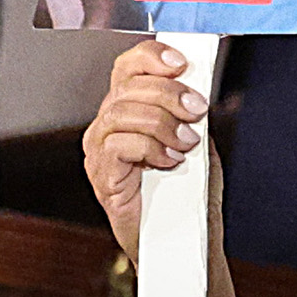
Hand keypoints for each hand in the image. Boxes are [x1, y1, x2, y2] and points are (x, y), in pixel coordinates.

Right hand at [82, 41, 214, 266]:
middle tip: (196, 109)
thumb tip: (197, 87)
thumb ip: (190, 114)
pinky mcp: (101, 176)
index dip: (151, 57)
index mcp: (128, 110)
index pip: (128, 67)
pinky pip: (120, 146)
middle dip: (168, 92)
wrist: (181, 239)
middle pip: (127, 86)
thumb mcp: (195, 142)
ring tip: (186, 142)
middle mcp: (107, 125)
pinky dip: (151, 148)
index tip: (181, 62)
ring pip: (123, 112)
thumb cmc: (185, 194)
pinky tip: (169, 161)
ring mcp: (100, 151)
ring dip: (163, 123)